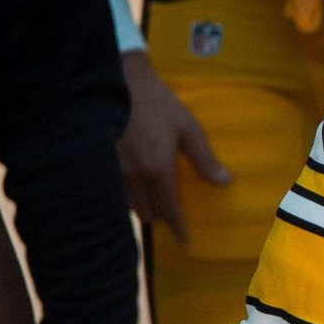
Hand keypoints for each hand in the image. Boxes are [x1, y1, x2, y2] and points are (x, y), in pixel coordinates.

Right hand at [118, 52, 227, 240]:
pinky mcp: (99, 163)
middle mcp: (133, 176)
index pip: (169, 210)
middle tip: (171, 212)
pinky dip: (126, 193)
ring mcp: (113, 171)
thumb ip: (204, 158)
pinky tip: (134, 183)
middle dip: (159, 216)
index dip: (178, 228)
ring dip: (142, 204)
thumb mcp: (187, 128)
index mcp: (157, 169)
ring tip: (153, 197)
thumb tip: (224, 181)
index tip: (185, 241)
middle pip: (147, 212)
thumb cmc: (158, 103)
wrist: (119, 82)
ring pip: (129, 203)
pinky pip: (114, 190)